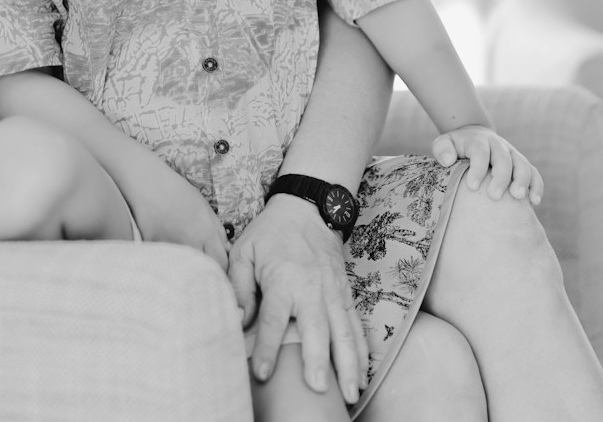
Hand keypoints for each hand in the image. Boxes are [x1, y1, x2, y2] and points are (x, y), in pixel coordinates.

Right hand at [124, 161, 229, 270]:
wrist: (148, 185)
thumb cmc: (178, 192)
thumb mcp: (205, 208)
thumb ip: (217, 231)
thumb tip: (226, 250)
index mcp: (206, 234)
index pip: (222, 264)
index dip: (223, 269)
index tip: (220, 269)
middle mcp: (190, 244)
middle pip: (205, 272)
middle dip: (208, 274)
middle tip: (205, 272)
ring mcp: (171, 249)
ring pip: (185, 271)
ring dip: (189, 272)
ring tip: (187, 269)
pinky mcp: (154, 251)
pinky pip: (166, 264)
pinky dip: (170, 265)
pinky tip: (169, 260)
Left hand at [227, 194, 366, 405]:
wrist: (307, 208)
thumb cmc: (271, 233)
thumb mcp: (244, 252)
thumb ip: (239, 287)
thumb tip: (239, 321)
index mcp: (283, 280)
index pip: (275, 319)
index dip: (268, 348)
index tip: (262, 374)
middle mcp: (312, 289)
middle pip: (316, 330)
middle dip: (319, 361)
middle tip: (319, 389)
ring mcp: (333, 293)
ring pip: (345, 332)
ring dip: (349, 364)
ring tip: (352, 393)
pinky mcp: (346, 294)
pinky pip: (356, 326)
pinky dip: (362, 351)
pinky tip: (363, 374)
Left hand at [431, 125, 543, 203]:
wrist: (474, 136)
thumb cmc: (456, 147)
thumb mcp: (444, 143)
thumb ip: (442, 148)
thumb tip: (447, 160)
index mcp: (479, 141)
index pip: (480, 152)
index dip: (478, 168)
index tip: (472, 186)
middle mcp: (498, 146)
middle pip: (503, 159)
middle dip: (501, 177)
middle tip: (494, 196)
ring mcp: (512, 154)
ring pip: (522, 165)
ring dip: (522, 181)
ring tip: (518, 197)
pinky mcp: (522, 164)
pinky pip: (533, 173)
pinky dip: (536, 185)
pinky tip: (534, 201)